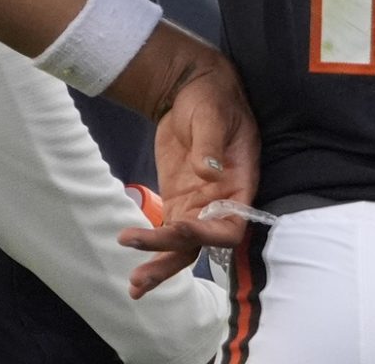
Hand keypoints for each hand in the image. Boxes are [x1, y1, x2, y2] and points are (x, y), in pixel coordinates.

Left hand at [117, 57, 259, 298]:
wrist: (192, 88)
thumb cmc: (211, 96)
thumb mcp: (212, 114)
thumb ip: (211, 144)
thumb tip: (209, 172)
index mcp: (240, 181)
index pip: (231, 223)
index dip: (208, 233)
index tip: (177, 229)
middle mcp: (222, 201)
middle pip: (202, 243)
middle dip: (173, 259)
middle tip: (141, 274)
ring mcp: (199, 204)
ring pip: (183, 245)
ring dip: (161, 265)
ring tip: (134, 285)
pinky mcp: (179, 201)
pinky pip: (168, 233)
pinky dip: (152, 250)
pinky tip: (134, 266)